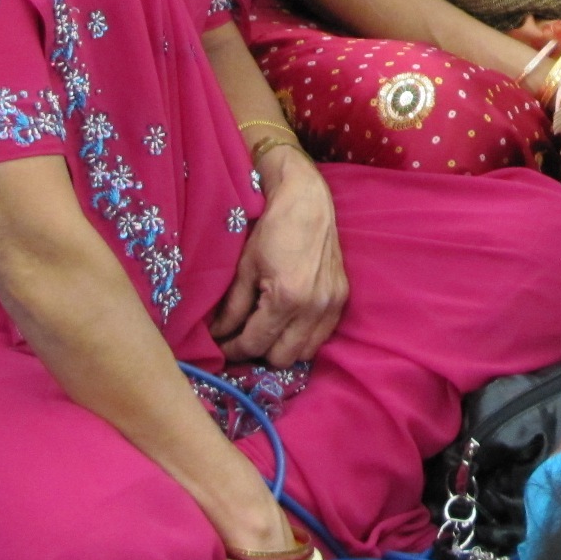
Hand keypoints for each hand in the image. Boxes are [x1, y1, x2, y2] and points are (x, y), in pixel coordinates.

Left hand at [211, 147, 347, 366]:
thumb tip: (218, 335)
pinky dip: (303, 337)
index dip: (233, 350)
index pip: (256, 344)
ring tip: (266, 332)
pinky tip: (288, 323)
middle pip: (282, 358)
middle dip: (258, 352)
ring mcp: (333, 304)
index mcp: (287, 298)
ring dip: (283, 348)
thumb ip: (232, 308)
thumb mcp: (245, 268)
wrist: (307, 202)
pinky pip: (322, 336)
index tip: (221, 347)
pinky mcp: (342, 298)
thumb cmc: (272, 229)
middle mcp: (315, 307)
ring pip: (305, 353)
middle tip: (242, 339)